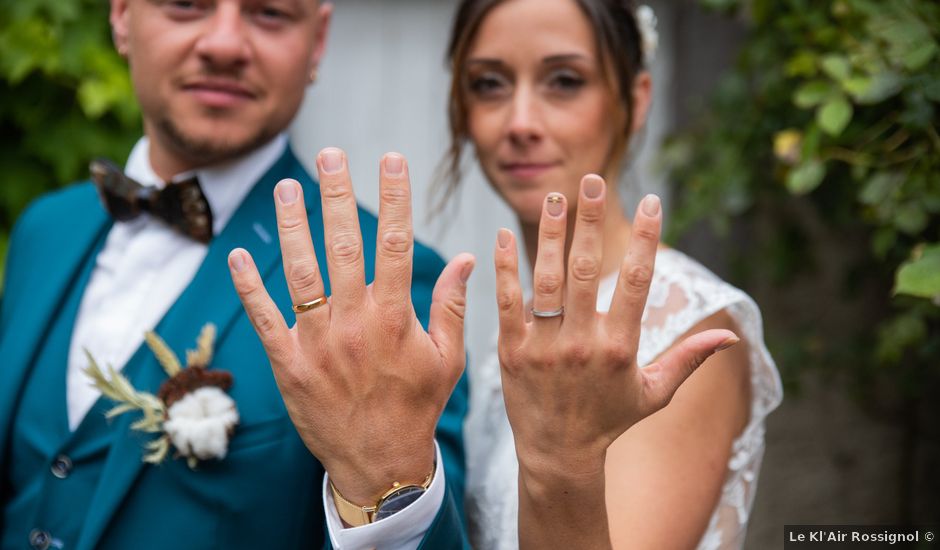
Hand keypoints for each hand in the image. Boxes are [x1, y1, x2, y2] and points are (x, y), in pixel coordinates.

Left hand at [228, 148, 473, 503]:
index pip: (397, 244)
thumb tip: (467, 257)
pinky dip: (250, 285)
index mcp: (396, 318)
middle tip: (330, 155)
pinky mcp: (288, 363)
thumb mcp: (448, 358)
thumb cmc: (417, 406)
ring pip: (301, 272)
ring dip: (292, 226)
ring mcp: (317, 342)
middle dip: (337, 195)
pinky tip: (239, 253)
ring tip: (287, 187)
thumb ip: (454, 306)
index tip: (391, 159)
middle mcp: (355, 323)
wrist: (379, 462)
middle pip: (344, 246)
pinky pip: (264, 317)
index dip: (395, 197)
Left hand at [494, 175, 737, 478]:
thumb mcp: (655, 394)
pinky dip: (505, 268)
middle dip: (590, 221)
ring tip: (552, 196)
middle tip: (590, 180)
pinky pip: (507, 302)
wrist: (559, 455)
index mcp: (621, 347)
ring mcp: (545, 345)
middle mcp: (583, 342)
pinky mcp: (512, 350)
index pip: (636, 281)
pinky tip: (503, 236)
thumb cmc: (610, 421)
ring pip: (547, 278)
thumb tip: (731, 335)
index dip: (645, 238)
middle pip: (588, 269)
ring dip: (549, 234)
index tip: (651, 201)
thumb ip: (688, 359)